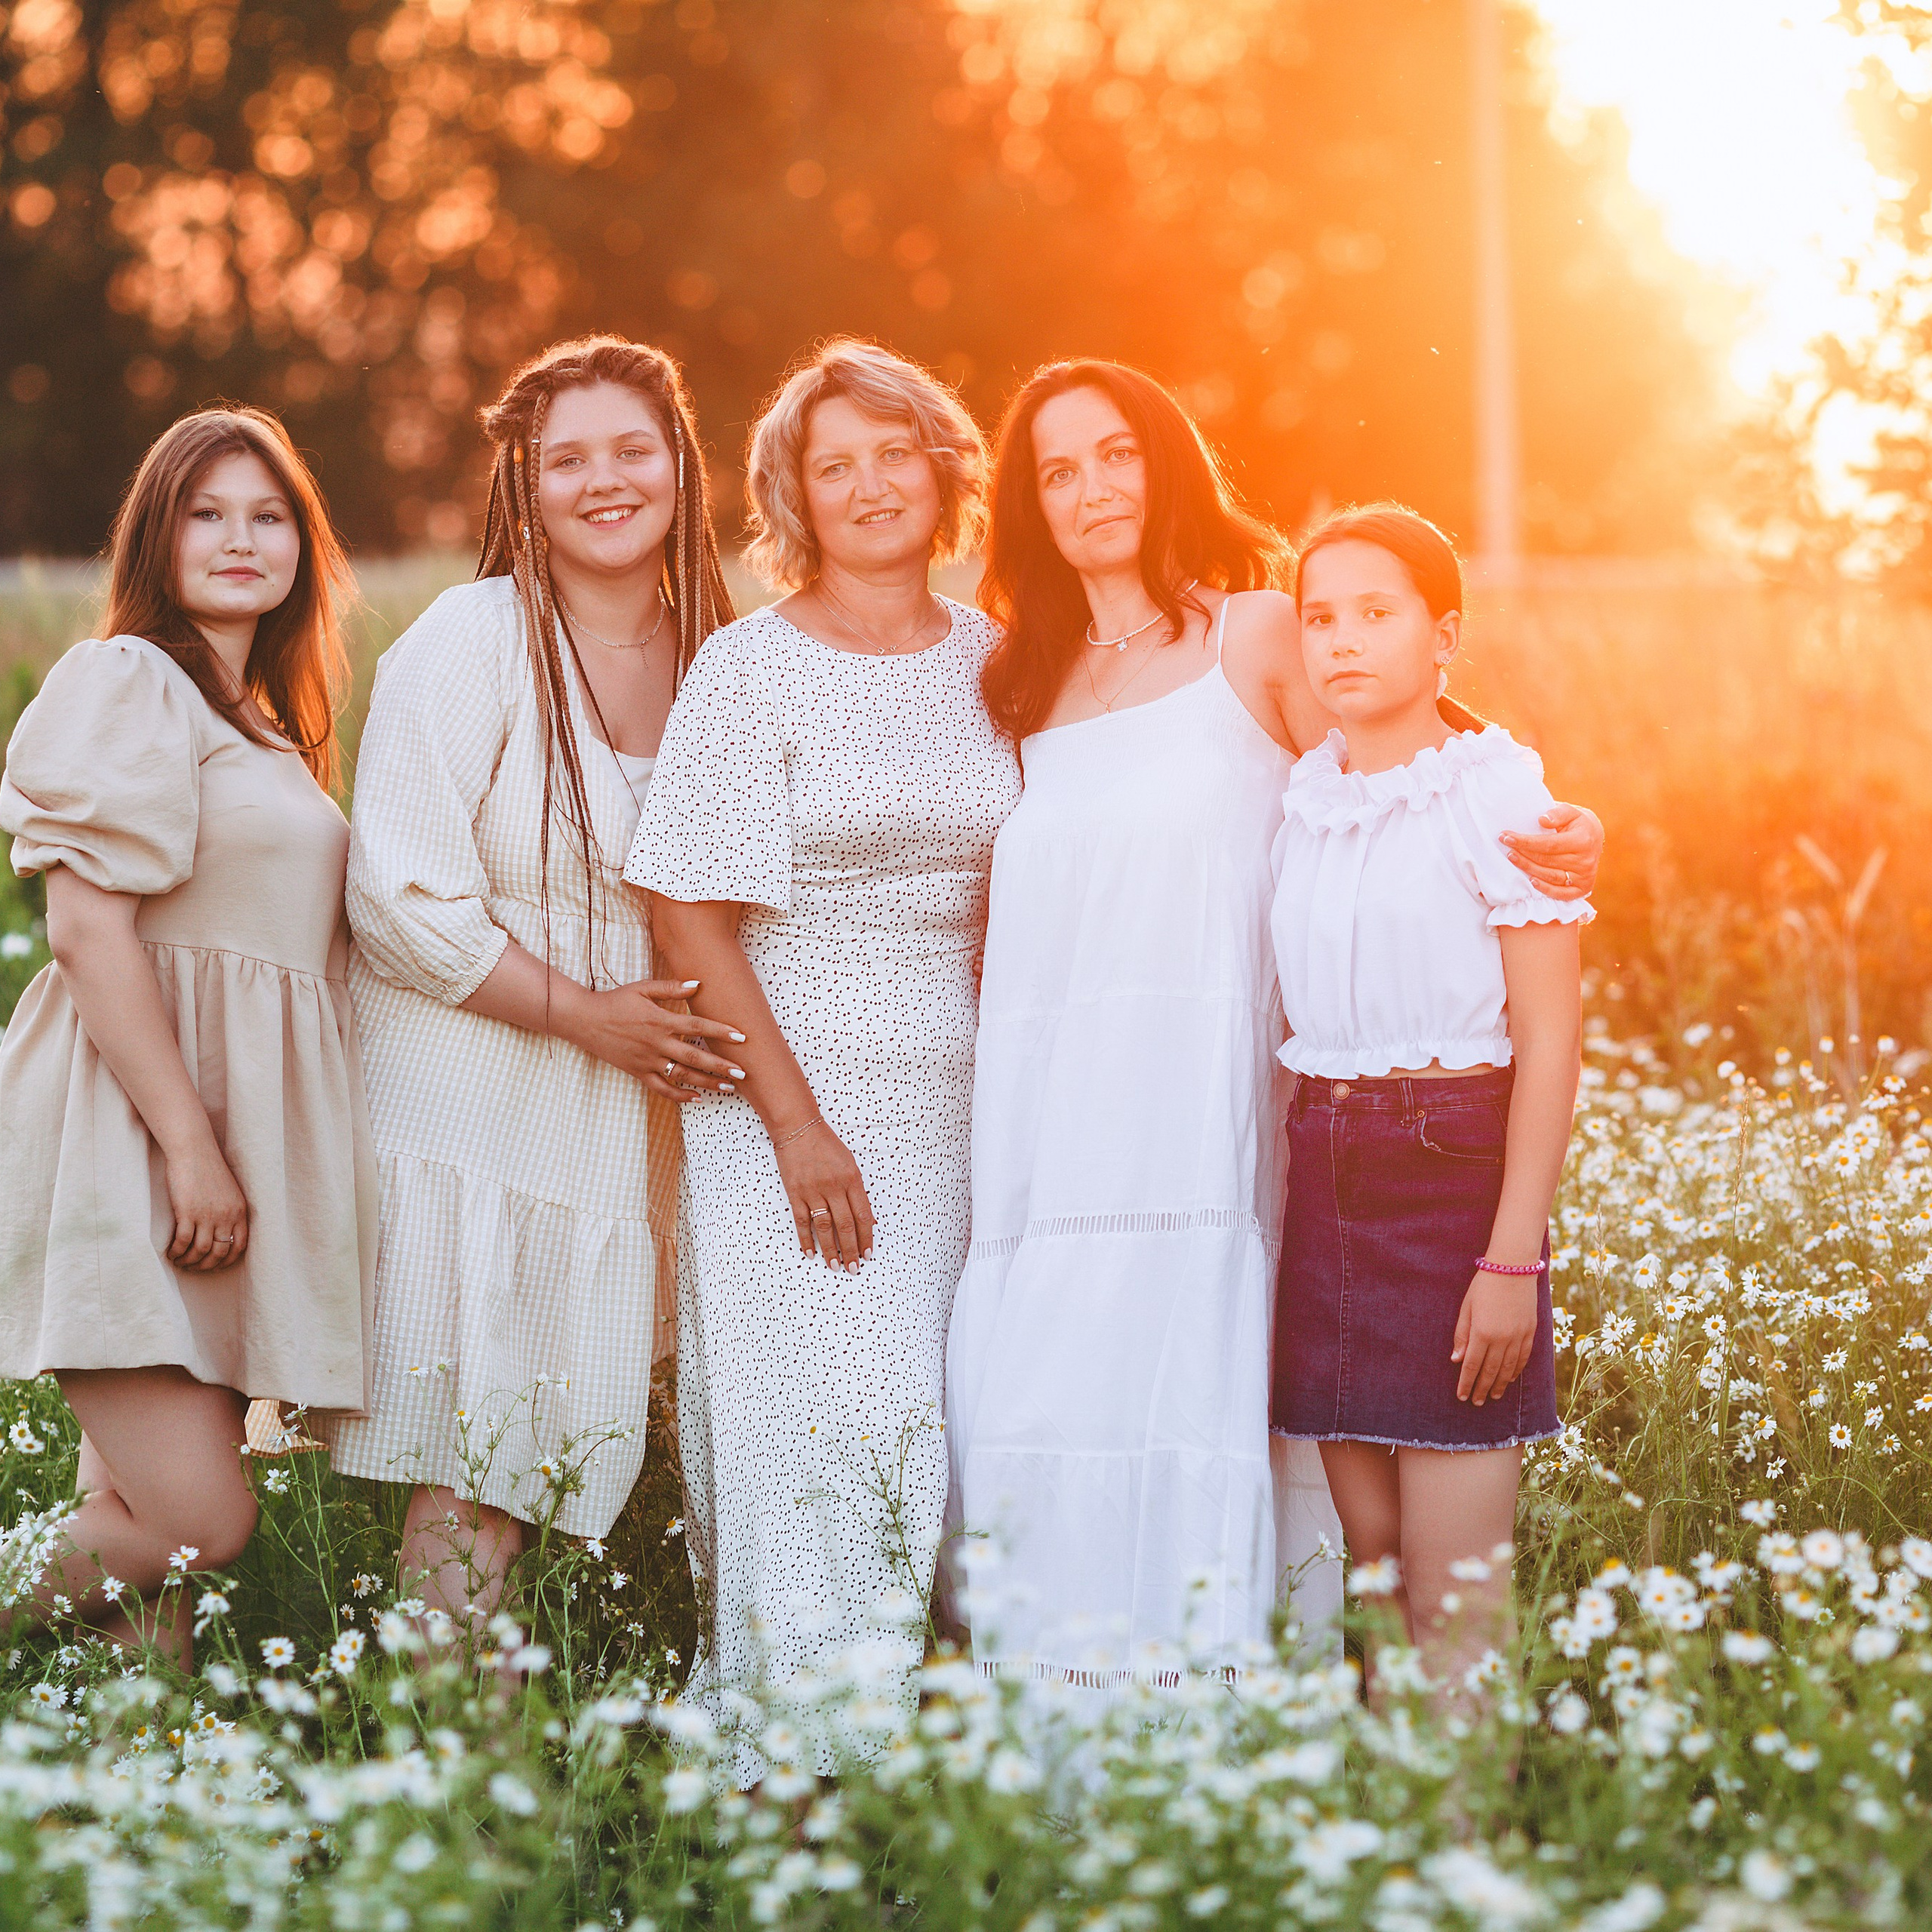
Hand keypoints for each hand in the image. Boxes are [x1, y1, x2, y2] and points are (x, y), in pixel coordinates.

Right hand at [164, 1138, 249, 1271]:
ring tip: (180, 1261)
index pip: (239, 1246)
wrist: (194, 1151)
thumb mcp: (229, 1192)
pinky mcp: (187, 1212)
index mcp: (240, 1211)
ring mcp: (207, 1215)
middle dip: (205, 1265)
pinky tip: (171, 1253)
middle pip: (219, 1252)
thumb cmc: (209, 1169)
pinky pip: (183, 1242)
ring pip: (200, 1251)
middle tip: (193, 1267)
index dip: (227, 1260)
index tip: (215, 1265)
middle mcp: (227, 1216)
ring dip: (189, 1261)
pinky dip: (176, 1251)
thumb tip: (220, 1232)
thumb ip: (228, 1211)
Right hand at [561, 977, 746, 1101]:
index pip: (697, 1026)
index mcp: (660, 1020)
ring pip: (682, 1075)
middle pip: (695, 1056)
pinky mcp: (637, 1072)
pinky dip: (679, 1095)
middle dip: (721, 1065)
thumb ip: (671, 987)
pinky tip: (696, 1098)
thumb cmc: (616, 1001)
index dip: (720, 1031)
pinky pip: (661, 1088)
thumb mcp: (642, 988)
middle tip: (742, 1073)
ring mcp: (647, 1060)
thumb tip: (698, 984)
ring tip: (727, 1088)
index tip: (741, 1037)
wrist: (586, 1020)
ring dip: (706, 1083)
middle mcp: (657, 1043)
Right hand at [773, 1119, 873, 1272]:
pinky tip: (811, 1253)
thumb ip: (858, 1192)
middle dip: (851, 1250)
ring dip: (830, 1249)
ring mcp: (813, 1190)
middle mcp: (833, 1186)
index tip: (868, 1254)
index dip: (866, 1237)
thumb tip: (868, 1221)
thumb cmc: (827, 1145)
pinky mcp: (795, 1193)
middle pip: (845, 1225)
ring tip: (835, 1265)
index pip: (863, 1215)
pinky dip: (806, 1239)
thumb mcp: (850, 1164)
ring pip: (824, 1227)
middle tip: (853, 1268)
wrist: (798, 1128)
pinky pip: (802, 1221)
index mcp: (852, 1178)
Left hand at [1451, 1268, 1537, 1405]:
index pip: (1472, 1366)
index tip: (1462, 1396)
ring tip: (1492, 1396)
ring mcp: (1518, 1336)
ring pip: (1508, 1369)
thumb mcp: (1467, 1308)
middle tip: (1477, 1402)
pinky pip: (1523, 1358)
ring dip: (1499, 1385)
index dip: (1466, 1383)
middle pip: (1490, 1371)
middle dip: (1482, 1389)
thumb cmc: (1484, 1285)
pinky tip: (1509, 1379)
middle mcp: (1501, 1338)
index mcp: (1482, 1332)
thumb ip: (1462, 1335)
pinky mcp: (1530, 1332)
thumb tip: (1456, 1360)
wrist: (1513, 1268)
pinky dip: (1515, 1371)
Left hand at [1500, 802, 1601, 899]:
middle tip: (1506, 847)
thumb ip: (1558, 813)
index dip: (1526, 842)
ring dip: (1528, 869)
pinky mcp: (1583, 888)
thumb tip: (1542, 819)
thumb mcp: (1571, 811)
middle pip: (1547, 861)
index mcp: (1583, 841)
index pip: (1549, 844)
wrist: (1594, 838)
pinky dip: (1545, 889)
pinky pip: (1561, 893)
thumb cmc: (1577, 823)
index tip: (1507, 837)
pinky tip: (1531, 881)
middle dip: (1523, 854)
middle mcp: (1586, 861)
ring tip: (1512, 859)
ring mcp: (1585, 876)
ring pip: (1550, 876)